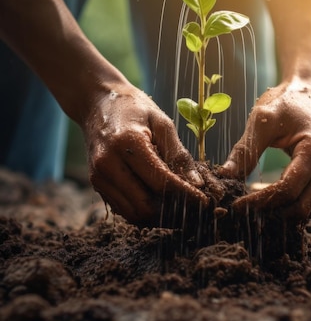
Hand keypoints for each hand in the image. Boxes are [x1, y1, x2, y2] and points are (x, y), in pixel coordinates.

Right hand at [82, 83, 207, 226]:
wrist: (96, 102)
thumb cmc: (133, 108)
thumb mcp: (162, 123)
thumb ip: (179, 155)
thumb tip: (197, 184)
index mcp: (127, 143)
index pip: (161, 182)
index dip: (186, 195)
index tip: (204, 201)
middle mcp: (108, 164)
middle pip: (145, 205)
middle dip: (172, 212)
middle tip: (193, 209)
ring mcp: (99, 176)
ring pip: (133, 214)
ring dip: (158, 217)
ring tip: (179, 210)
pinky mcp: (97, 184)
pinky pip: (123, 209)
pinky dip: (143, 212)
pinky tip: (159, 204)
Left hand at [219, 82, 310, 220]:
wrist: (306, 92)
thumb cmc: (285, 102)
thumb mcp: (261, 120)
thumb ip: (245, 150)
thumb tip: (224, 175)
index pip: (288, 188)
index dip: (261, 201)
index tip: (237, 205)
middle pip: (302, 206)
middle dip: (273, 211)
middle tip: (246, 209)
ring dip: (285, 214)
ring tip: (258, 207)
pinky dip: (295, 208)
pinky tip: (273, 201)